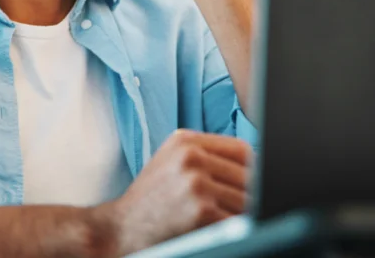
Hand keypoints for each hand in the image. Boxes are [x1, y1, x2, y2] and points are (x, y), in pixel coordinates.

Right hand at [94, 129, 251, 254]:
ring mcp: (195, 182)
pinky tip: (229, 233)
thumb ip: (206, 157)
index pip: (242, 149)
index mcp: (185, 140)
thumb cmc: (150, 200)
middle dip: (252, 195)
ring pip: (248, 199)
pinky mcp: (200, 210)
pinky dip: (240, 229)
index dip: (254, 171)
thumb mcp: (171, 163)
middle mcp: (190, 156)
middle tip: (249, 209)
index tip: (255, 187)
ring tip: (236, 222)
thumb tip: (255, 166)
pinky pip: (238, 220)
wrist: (119, 229)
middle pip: (248, 174)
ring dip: (248, 214)